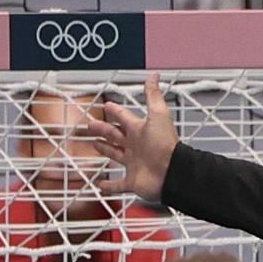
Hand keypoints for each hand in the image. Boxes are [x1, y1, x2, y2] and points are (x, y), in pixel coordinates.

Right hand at [83, 72, 178, 203]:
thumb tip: (154, 75)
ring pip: (114, 155)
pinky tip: (100, 184)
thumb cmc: (165, 146)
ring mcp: (134, 164)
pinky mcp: (133, 181)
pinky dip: (109, 186)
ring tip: (94, 144)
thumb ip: (153, 96)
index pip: (123, 117)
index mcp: (139, 130)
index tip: (106, 106)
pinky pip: (118, 184)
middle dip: (102, 129)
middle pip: (114, 135)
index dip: (115, 111)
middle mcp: (136, 146)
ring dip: (105, 150)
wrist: (173, 173)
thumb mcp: (158, 116)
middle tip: (90, 124)